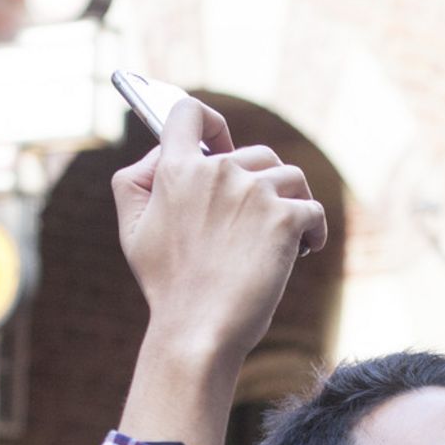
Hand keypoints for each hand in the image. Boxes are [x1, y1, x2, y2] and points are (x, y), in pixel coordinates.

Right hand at [112, 99, 328, 364]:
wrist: (198, 331)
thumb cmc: (167, 285)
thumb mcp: (131, 230)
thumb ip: (136, 181)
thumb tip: (162, 152)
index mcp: (176, 170)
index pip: (188, 113)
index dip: (209, 123)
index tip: (218, 143)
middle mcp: (216, 172)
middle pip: (256, 152)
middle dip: (262, 185)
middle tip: (255, 224)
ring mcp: (253, 193)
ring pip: (290, 177)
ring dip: (291, 203)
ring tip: (284, 239)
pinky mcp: (284, 218)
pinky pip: (312, 209)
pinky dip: (313, 230)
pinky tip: (305, 250)